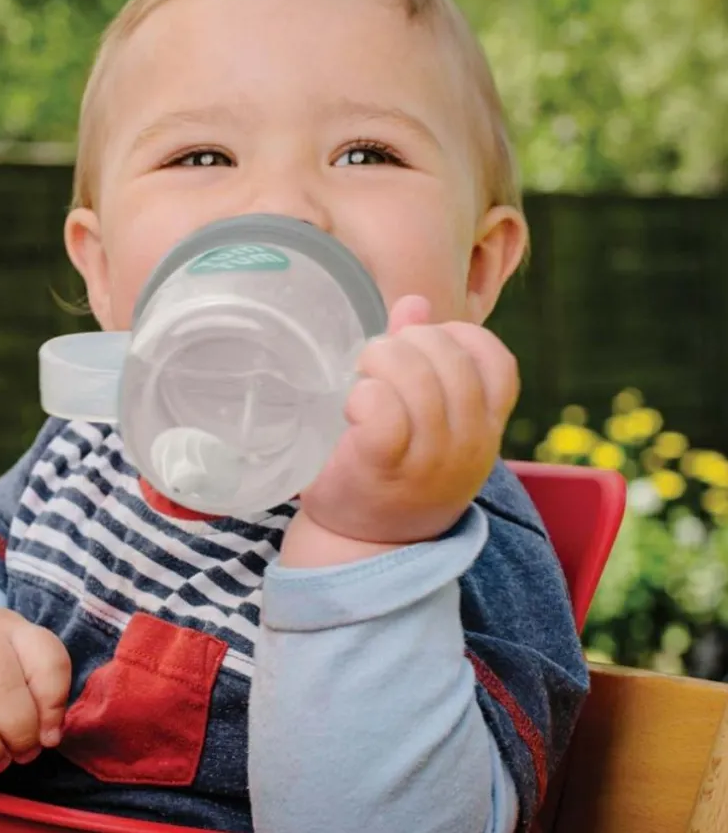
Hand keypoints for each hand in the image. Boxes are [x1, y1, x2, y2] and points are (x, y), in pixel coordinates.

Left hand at [292, 295, 518, 556]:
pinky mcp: (383, 467)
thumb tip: (414, 303)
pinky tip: (351, 408)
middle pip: (449, 358)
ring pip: (416, 379)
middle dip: (405, 343)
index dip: (457, 337)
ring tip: (360, 379)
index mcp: (485, 425)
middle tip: (375, 361)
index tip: (420, 348)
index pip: (497, 360)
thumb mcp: (424, 417)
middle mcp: (469, 443)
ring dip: (378, 363)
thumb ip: (421, 356)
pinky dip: (363, 396)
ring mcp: (430, 459)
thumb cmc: (394, 469)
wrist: (363, 545)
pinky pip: (383, 411)